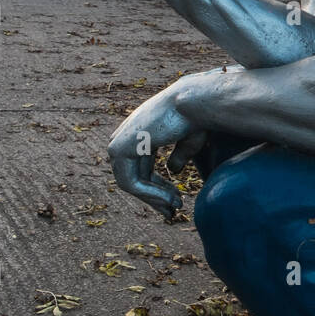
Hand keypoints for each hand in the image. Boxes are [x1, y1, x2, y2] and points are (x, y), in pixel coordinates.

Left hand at [108, 79, 209, 219]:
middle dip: (155, 197)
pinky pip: (131, 183)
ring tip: (176, 206)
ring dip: (155, 199)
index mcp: (140, 131)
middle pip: (135, 176)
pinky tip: (170, 199)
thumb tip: (172, 171)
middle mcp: (127, 135)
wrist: (193, 103)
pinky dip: (151, 195)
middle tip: (173, 211)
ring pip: (132, 184)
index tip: (177, 200)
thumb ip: (177, 156)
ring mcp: (119, 142)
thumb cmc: (195, 119)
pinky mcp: (118, 150)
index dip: (158, 186)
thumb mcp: (187, 143)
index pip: (142, 166)